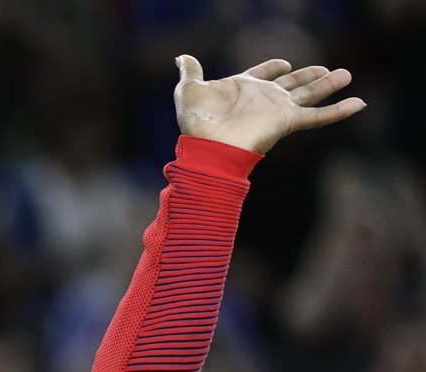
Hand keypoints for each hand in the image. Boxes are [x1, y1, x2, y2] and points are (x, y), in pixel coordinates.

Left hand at [174, 55, 365, 153]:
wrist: (206, 145)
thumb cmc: (196, 120)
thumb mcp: (190, 88)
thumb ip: (190, 71)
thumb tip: (181, 57)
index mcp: (242, 88)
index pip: (262, 74)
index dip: (272, 68)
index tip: (284, 63)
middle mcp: (263, 99)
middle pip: (292, 84)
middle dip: (308, 76)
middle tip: (326, 70)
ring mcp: (277, 110)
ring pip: (309, 94)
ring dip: (328, 85)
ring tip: (346, 74)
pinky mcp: (287, 122)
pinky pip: (319, 116)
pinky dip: (340, 111)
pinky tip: (359, 103)